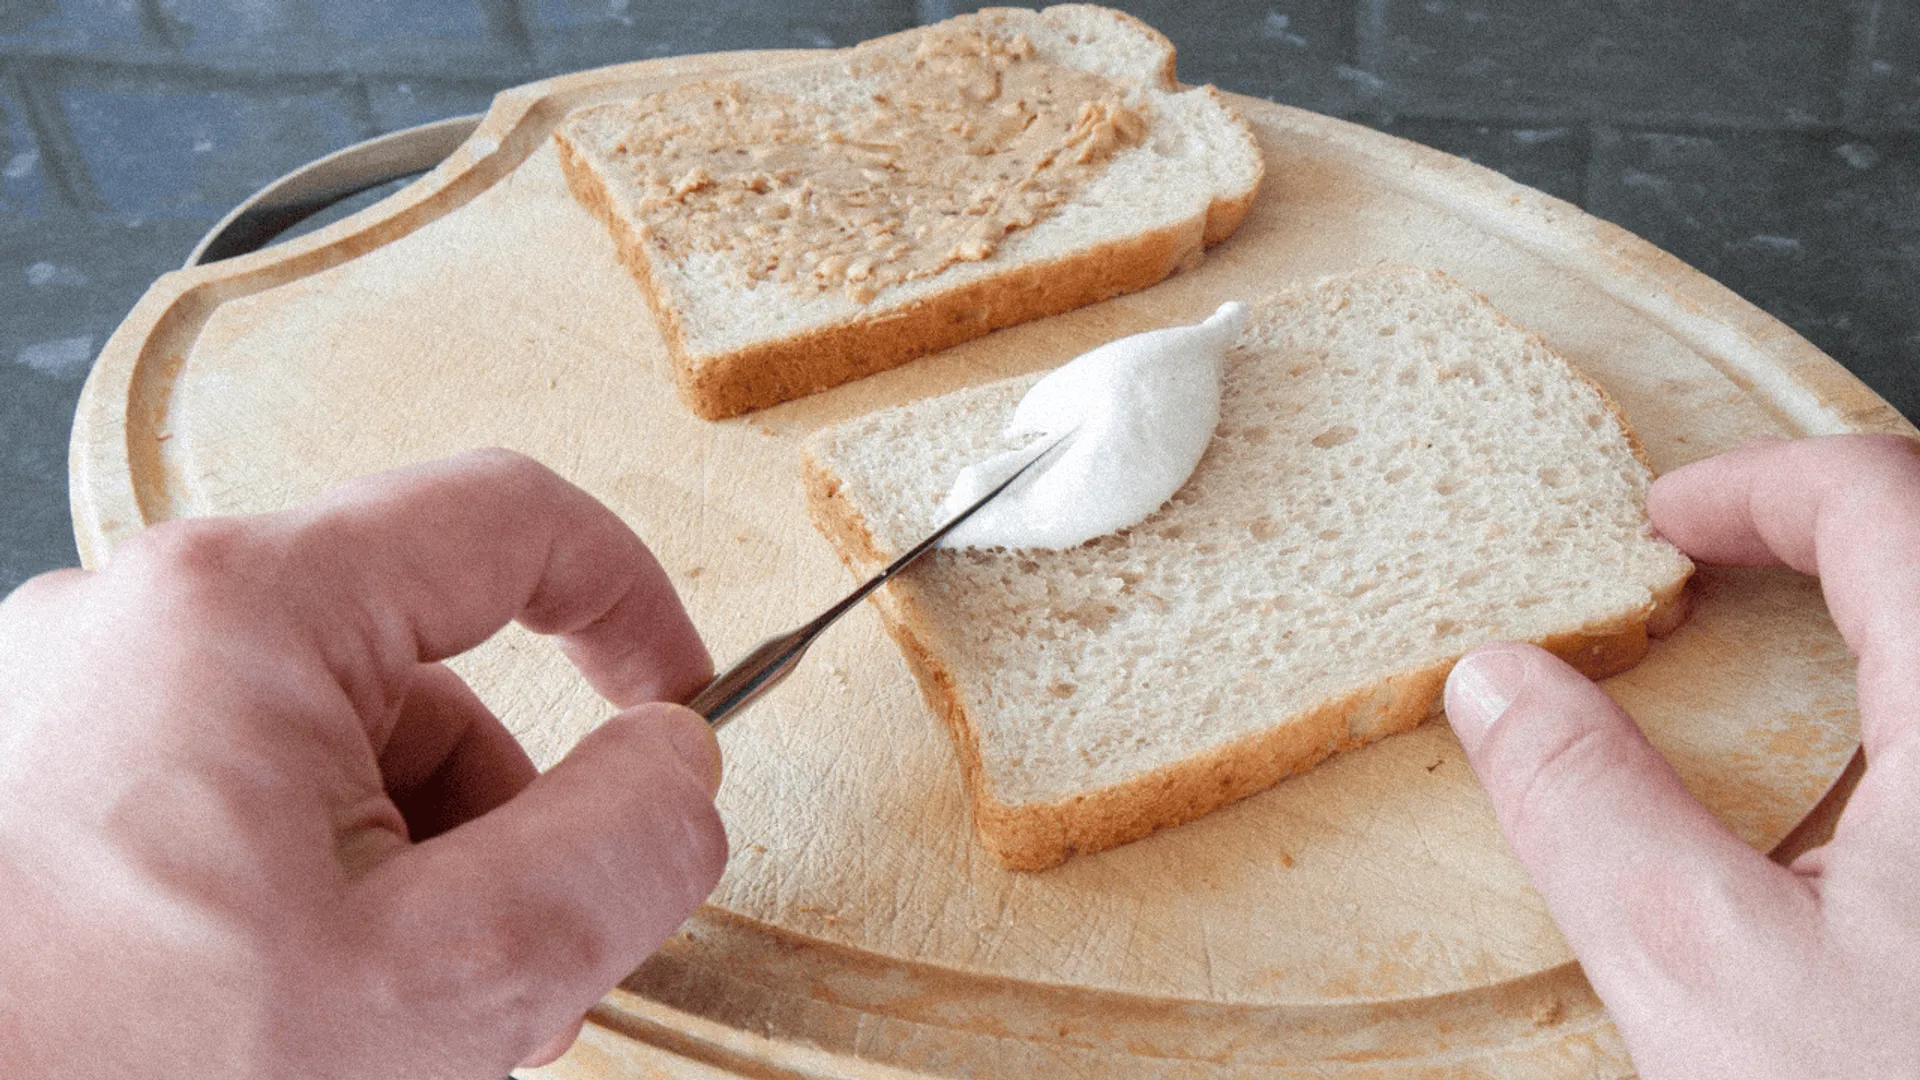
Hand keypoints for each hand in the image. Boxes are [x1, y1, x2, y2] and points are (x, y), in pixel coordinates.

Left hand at [0, 450, 726, 1078]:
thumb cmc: (111, 1078)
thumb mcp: (438, 981)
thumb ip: (614, 853)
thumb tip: (678, 769)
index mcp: (243, 612)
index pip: (510, 520)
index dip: (632, 605)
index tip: (678, 709)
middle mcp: (143, 621)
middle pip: (424, 671)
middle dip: (500, 822)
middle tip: (506, 979)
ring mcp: (78, 700)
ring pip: (335, 749)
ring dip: (404, 873)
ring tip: (370, 1023)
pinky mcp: (47, 780)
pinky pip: (242, 794)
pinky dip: (307, 887)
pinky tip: (285, 1011)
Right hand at [1443, 434, 1919, 1076]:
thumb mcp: (1711, 978)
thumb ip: (1589, 807)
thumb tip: (1499, 682)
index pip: (1884, 502)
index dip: (1758, 486)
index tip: (1664, 520)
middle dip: (1845, 524)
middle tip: (1737, 561)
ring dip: (1900, 606)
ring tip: (1811, 639)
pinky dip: (1919, 691)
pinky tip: (1887, 778)